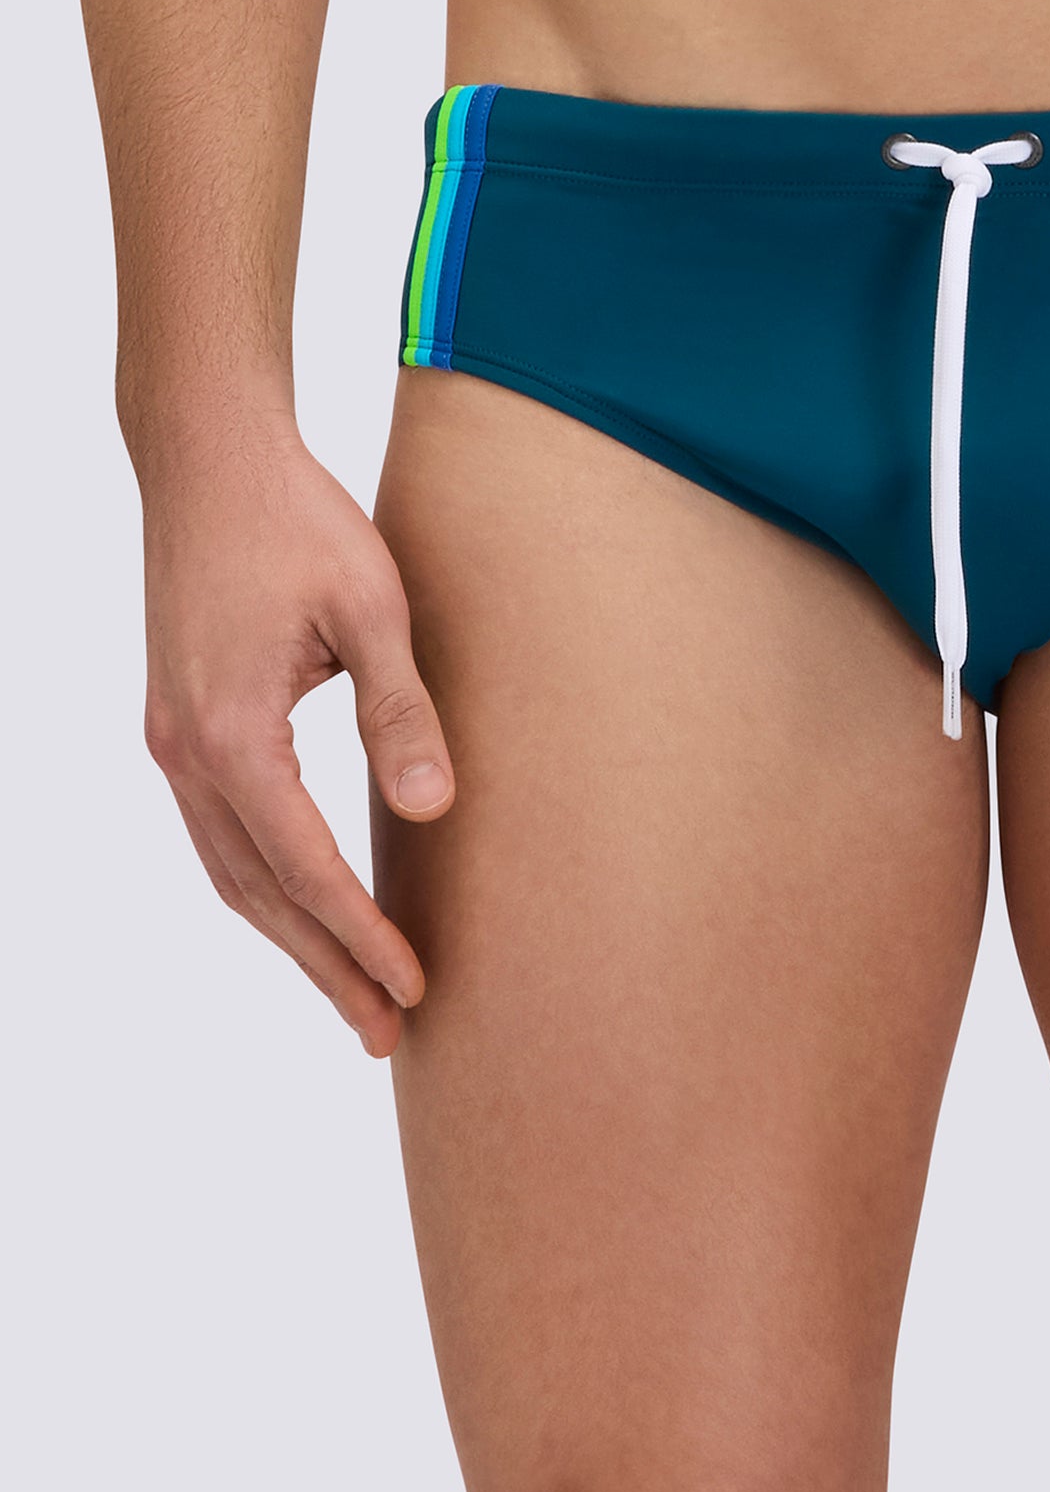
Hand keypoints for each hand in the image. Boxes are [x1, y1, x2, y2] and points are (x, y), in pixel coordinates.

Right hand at [138, 413, 452, 1055]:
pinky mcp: (179, 725)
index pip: (304, 867)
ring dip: (293, 940)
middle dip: (326, 968)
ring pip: (233, 873)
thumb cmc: (299, 520)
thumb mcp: (374, 609)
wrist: (209, 456)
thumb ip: (403, 713)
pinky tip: (309, 914)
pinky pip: (222, 835)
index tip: (414, 988)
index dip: (360, 936)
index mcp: (231, 732)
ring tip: (356, 999)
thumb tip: (435, 812)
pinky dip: (266, 889)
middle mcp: (185, 750)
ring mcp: (171, 741)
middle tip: (387, 1035)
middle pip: (259, 894)